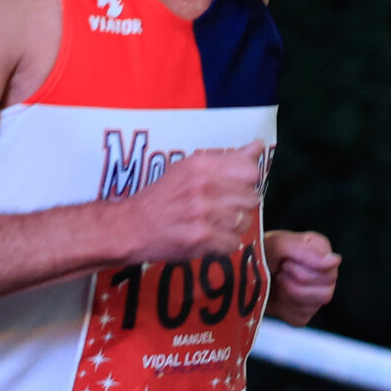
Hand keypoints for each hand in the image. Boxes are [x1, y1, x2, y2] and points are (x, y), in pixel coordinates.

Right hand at [119, 146, 264, 262]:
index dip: (248, 180)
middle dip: (241, 205)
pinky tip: (210, 238)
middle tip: (223, 208)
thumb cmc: (162, 197)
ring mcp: (203, 213)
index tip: (237, 186)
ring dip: (233, 225)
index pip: (250, 170)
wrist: (131, 227)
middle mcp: (204, 186)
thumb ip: (226, 158)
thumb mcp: (189, 168)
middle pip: (251, 197)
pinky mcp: (202, 238)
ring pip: (244, 221)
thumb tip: (259, 146)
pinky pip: (233, 243)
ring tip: (216, 224)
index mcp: (201, 165)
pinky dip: (224, 244)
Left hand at [262, 229, 339, 325]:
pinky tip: (277, 297)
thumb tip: (336, 260)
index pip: (329, 266)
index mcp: (320, 250)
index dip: (305, 265)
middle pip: (327, 286)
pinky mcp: (302, 313)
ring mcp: (315, 295)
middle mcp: (324, 273)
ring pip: (319, 302)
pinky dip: (285, 308)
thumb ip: (305, 250)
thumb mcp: (277, 244)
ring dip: (292, 292)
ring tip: (278, 282)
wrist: (239, 276)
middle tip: (280, 271)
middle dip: (297, 279)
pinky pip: (302, 316)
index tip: (286, 260)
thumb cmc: (259, 254)